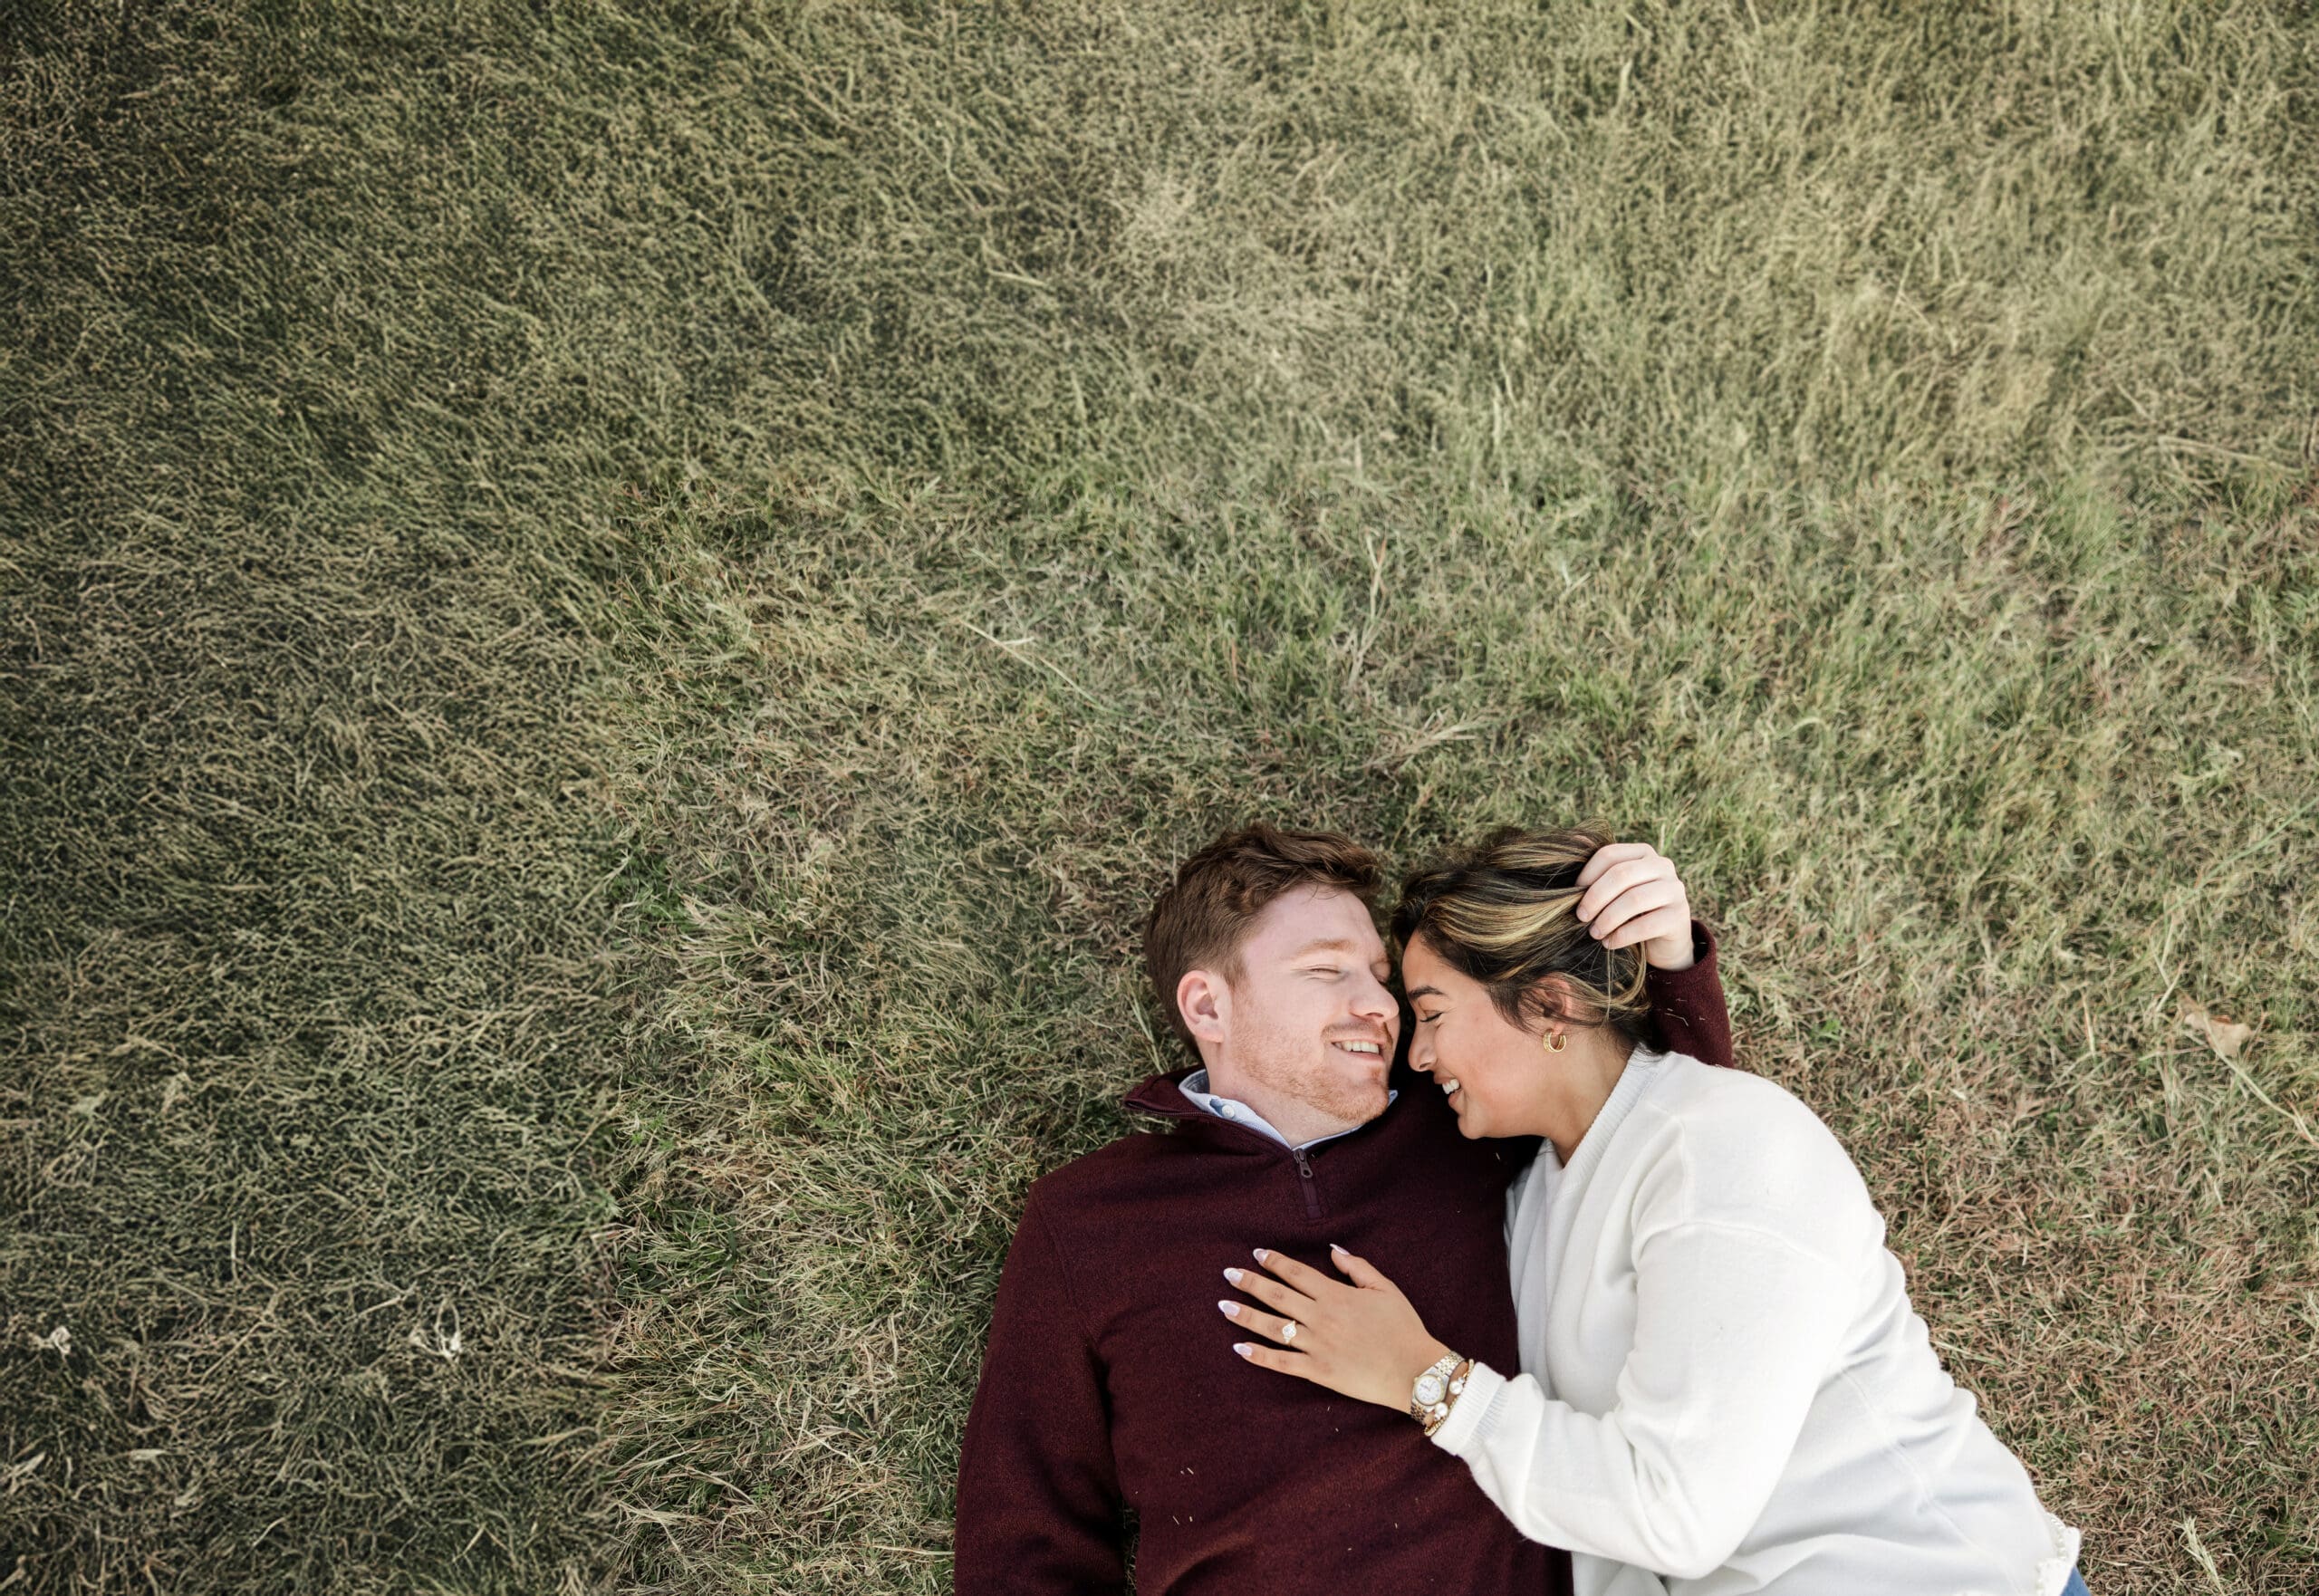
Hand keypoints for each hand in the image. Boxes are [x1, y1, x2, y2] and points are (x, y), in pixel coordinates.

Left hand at [1219, 1246, 1454, 1412]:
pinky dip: (1259, 1356)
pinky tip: (1240, 1348)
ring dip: (1246, 1316)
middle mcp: (1321, 1318)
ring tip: (1224, 1307)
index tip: (1256, 1254)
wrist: (1414, 1370)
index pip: (1296, 1273)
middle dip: (1249, 1283)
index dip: (1274, 1262)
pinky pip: (1282, 1363)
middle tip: (1228, 1274)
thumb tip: (1333, 1250)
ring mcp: (1317, 1346)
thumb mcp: (1385, 1288)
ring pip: (1273, 1327)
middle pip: (1277, 1296)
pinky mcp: (1318, 1371)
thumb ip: (1357, 1267)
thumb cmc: (1403, 1328)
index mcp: (1336, 1295)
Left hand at [1576, 842, 1695, 969]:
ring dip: (1608, 919)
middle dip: (1595, 897)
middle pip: (1621, 874)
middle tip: (1581, 917)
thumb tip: (1575, 838)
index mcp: (1644, 853)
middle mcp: (1663, 865)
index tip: (1573, 895)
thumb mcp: (1617, 889)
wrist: (1665, 940)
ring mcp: (1675, 889)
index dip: (1587, 875)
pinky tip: (1609, 943)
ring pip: (1634, 899)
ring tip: (1594, 932)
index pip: (1610, 855)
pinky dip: (1622, 936)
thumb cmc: (1633, 910)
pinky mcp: (1679, 916)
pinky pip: (1646, 925)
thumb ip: (1601, 869)